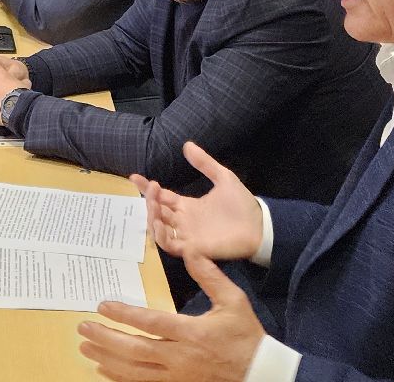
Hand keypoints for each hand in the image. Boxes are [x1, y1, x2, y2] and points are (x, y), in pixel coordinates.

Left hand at [76, 253, 266, 381]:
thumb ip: (210, 276)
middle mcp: (180, 358)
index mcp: (191, 333)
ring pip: (134, 372)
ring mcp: (177, 377)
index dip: (124, 314)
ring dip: (107, 360)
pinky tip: (105, 371)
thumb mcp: (233, 301)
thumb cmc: (245, 336)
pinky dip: (121, 379)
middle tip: (83, 328)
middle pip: (134, 350)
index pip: (150, 323)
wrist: (260, 373)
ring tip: (86, 348)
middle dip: (105, 339)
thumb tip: (190, 249)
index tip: (102, 305)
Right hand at [128, 141, 262, 261]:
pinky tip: (160, 223)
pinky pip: (170, 246)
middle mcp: (183, 221)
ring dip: (152, 217)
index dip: (147, 188)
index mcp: (188, 206)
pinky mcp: (193, 248)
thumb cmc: (242, 205)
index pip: (162, 197)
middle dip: (149, 201)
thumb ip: (205, 163)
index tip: (134, 177)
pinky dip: (161, 236)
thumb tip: (187, 144)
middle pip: (157, 213)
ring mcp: (187, 235)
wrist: (259, 226)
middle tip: (152, 187)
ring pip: (159, 229)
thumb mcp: (223, 178)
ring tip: (154, 204)